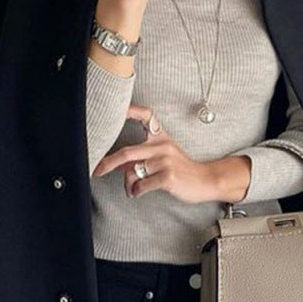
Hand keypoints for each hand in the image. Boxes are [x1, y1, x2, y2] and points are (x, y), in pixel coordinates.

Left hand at [92, 104, 248, 204]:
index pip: (147, 116)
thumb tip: (118, 165)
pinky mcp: (168, 177)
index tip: (116, 109)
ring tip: (132, 189)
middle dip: (108, 163)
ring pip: (133, 173)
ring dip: (128, 185)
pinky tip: (139, 192)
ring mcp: (165, 161)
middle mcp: (162, 146)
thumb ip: (142, 156)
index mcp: (161, 137)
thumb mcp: (164, 154)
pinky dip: (136, 191)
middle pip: (127, 153)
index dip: (131, 110)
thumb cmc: (180, 168)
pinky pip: (141, 185)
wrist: (204, 180)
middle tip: (97, 170)